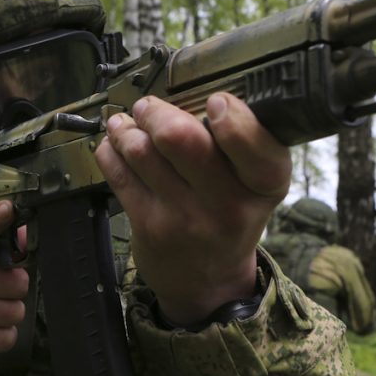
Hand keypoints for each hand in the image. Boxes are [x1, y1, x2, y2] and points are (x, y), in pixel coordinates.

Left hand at [94, 93, 290, 325]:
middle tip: (148, 107)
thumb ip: (237, 144)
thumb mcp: (253, 186)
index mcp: (264, 185)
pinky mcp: (149, 226)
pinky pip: (119, 174)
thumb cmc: (230, 216)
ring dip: (126, 128)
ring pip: (142, 151)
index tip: (215, 101)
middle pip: (182, 139)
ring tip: (126, 123)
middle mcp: (228, 204)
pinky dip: (110, 150)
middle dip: (157, 112)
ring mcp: (185, 217)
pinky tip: (115, 144)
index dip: (233, 117)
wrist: (208, 282)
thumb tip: (189, 92)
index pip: (255, 146)